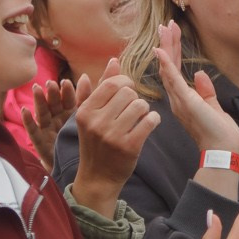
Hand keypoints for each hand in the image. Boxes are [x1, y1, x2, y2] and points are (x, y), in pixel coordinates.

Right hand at [18, 76, 79, 173]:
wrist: (75, 170)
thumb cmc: (79, 143)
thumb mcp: (85, 119)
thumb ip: (87, 98)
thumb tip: (87, 76)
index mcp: (70, 113)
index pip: (68, 99)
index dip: (66, 91)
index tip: (66, 82)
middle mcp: (57, 119)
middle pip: (54, 104)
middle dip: (52, 93)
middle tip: (51, 83)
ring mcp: (47, 130)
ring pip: (42, 113)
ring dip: (39, 101)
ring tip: (37, 89)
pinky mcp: (40, 142)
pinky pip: (33, 131)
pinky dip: (28, 120)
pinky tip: (25, 110)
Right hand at [71, 58, 160, 217]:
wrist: (97, 177)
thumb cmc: (95, 143)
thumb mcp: (89, 115)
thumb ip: (99, 87)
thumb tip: (113, 61)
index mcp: (85, 111)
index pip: (112, 83)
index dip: (126, 84)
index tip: (128, 93)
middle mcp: (96, 122)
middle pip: (128, 92)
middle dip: (135, 97)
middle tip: (134, 108)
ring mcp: (112, 135)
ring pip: (140, 105)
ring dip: (145, 109)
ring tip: (141, 117)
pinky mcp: (129, 146)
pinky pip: (150, 121)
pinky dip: (153, 120)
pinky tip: (149, 124)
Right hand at [153, 21, 238, 155]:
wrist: (222, 151)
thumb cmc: (219, 133)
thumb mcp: (213, 107)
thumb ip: (206, 91)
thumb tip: (199, 74)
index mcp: (184, 99)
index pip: (175, 71)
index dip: (172, 51)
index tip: (172, 33)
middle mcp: (177, 99)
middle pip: (168, 66)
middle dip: (168, 44)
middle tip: (166, 24)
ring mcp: (180, 100)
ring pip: (168, 69)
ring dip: (167, 47)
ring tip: (165, 28)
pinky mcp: (186, 102)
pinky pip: (173, 80)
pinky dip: (166, 65)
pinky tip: (160, 50)